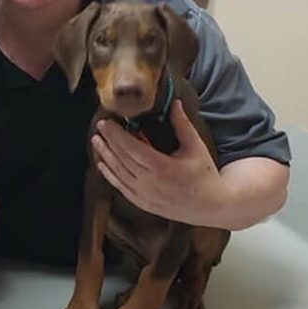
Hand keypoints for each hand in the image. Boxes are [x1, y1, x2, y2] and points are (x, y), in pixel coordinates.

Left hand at [91, 99, 228, 226]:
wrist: (211, 205)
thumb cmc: (204, 174)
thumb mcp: (195, 147)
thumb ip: (182, 124)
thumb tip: (175, 103)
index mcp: (162, 168)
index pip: (131, 148)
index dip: (116, 135)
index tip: (106, 122)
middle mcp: (149, 183)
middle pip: (121, 159)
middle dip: (108, 142)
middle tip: (99, 127)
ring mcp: (144, 195)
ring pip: (118, 174)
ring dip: (105, 157)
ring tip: (96, 142)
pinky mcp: (142, 203)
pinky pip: (121, 187)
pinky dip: (109, 175)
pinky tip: (102, 165)